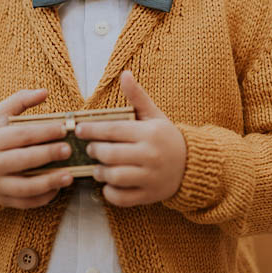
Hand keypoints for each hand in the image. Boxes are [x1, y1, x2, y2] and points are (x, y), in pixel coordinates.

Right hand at [0, 89, 73, 208]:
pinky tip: (57, 189)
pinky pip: (25, 202)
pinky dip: (42, 198)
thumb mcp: (0, 115)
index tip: (64, 129)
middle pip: (23, 160)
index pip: (21, 135)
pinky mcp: (2, 200)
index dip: (44, 132)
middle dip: (48, 155)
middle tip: (69, 150)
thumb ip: (21, 100)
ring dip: (49, 182)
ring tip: (69, 176)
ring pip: (25, 187)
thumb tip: (44, 92)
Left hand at [76, 70, 186, 207]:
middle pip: (110, 154)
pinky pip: (123, 198)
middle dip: (94, 151)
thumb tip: (125, 74)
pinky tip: (109, 184)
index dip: (91, 130)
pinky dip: (111, 193)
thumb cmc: (166, 138)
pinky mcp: (149, 195)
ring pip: (115, 176)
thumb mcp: (154, 116)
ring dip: (100, 172)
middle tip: (90, 149)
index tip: (79, 129)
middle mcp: (150, 155)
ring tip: (97, 168)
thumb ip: (137, 97)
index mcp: (149, 133)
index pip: (113, 130)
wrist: (193, 166)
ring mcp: (150, 177)